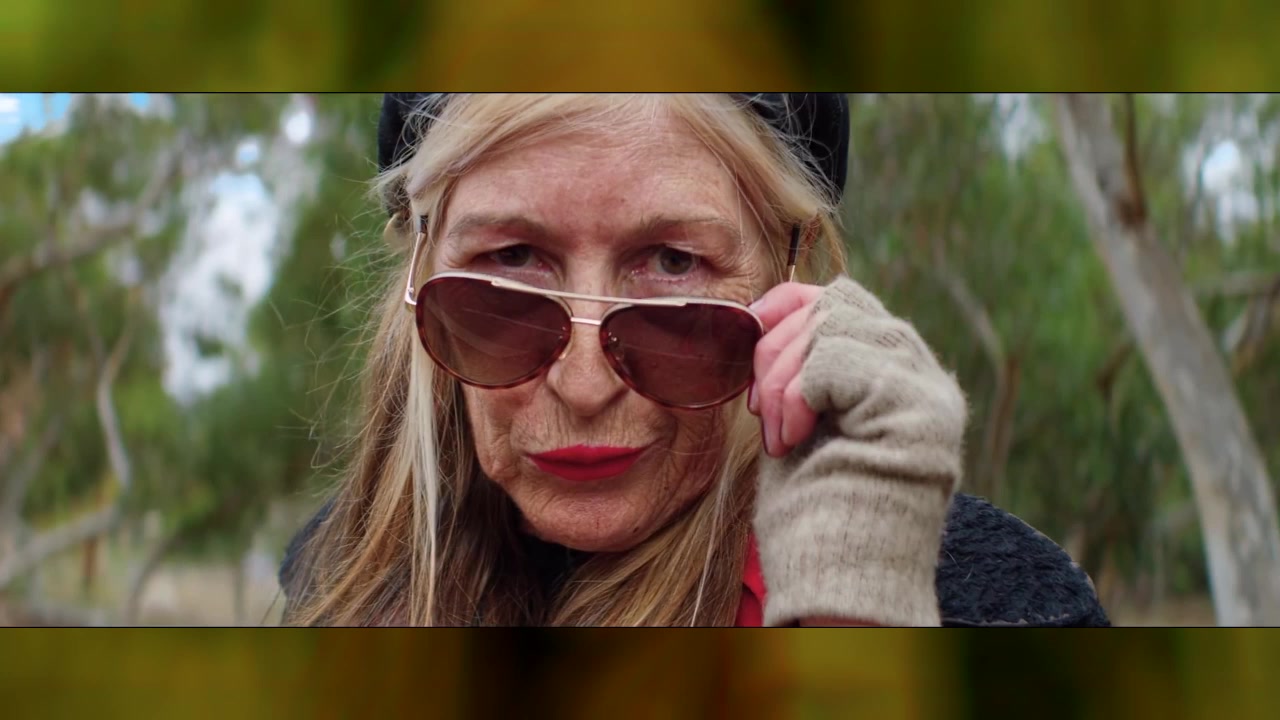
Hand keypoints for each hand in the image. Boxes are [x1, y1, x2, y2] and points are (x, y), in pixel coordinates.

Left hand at [749, 274, 965, 625]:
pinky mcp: (917, 406)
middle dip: (776, 348)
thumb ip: (804, 370)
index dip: (789, 306)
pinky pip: (835, 355)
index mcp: (897, 378)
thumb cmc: (811, 515)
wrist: (836, 581)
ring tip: (780, 433)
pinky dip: (797, 392)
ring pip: (832, 324)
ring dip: (782, 377)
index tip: (749, 332)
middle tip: (759, 410)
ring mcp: (925, 389)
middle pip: (837, 303)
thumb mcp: (802, 425)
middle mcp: (923, 376)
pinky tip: (793, 437)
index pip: (847, 301)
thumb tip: (768, 315)